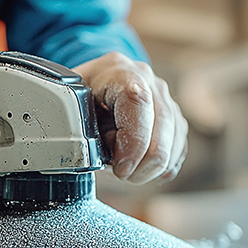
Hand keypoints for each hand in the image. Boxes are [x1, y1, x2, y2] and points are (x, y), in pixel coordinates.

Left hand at [74, 53, 187, 183]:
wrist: (93, 88)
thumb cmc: (78, 101)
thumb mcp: (69, 110)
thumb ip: (80, 129)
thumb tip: (96, 156)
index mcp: (117, 71)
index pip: (137, 101)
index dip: (134, 140)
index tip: (122, 169)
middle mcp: (146, 78)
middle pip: (162, 124)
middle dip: (145, 162)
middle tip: (124, 176)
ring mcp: (164, 96)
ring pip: (174, 139)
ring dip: (153, 166)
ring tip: (128, 169)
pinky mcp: (173, 116)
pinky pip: (179, 147)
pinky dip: (163, 166)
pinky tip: (144, 169)